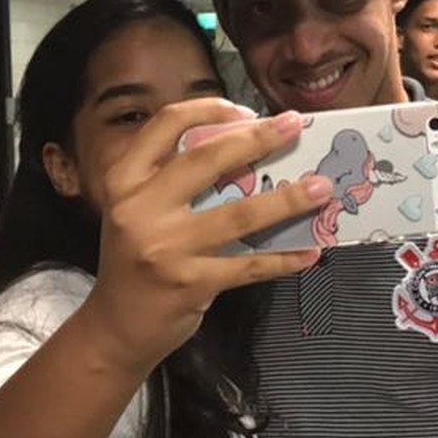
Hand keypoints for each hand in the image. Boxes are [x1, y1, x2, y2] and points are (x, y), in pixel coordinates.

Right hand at [84, 99, 331, 372]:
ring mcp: (165, 248)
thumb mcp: (138, 210)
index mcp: (125, 180)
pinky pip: (249, 265)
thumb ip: (174, 181)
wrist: (116, 328)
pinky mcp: (190, 284)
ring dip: (286, 200)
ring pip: (238, 214)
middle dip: (258, 139)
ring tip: (321, 188)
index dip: (209, 109)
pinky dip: (283, 258)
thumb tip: (247, 150)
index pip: (167, 125)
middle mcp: (140, 208)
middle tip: (295, 126)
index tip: (246, 110)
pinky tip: (310, 250)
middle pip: (206, 160)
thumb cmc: (136, 260)